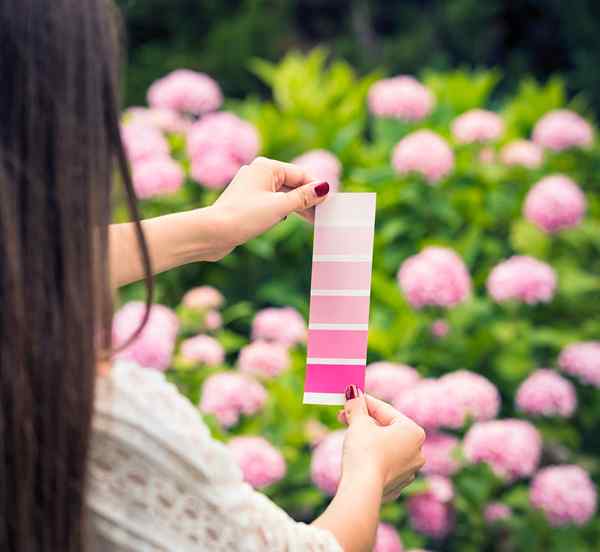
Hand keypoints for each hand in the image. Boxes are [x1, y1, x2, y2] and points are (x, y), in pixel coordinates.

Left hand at [209, 156, 329, 256]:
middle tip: (323, 216)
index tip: (330, 204)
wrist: (212, 232)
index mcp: (267, 166)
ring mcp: (252, 186)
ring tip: (313, 220)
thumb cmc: (244, 216)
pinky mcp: (247, 201)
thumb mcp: (280, 207)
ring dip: (297, 206)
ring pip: (282, 194)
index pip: (301, 174)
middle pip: (292, 183)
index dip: (316, 189)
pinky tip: (289, 219)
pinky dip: (283, 209)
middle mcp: (259, 172)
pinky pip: (272, 201)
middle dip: (308, 199)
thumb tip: (324, 187)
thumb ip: (303, 197)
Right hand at [339, 387, 425, 501]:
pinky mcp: (397, 484)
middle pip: (386, 428)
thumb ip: (356, 405)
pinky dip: (372, 456)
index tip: (350, 397)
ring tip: (349, 433)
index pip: (385, 410)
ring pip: (386, 446)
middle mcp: (418, 451)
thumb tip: (352, 391)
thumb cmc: (364, 452)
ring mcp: (409, 470)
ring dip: (368, 438)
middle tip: (345, 415)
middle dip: (364, 420)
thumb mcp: (358, 423)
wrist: (362, 490)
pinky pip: (384, 463)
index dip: (364, 402)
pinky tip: (357, 454)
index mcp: (413, 432)